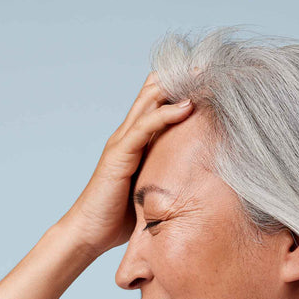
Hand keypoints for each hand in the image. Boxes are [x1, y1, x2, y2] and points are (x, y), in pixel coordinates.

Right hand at [59, 72, 193, 256]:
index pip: (157, 105)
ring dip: (177, 87)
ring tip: (202, 74)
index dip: (179, 89)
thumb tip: (196, 185)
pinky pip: (144, 127)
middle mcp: (127, 136)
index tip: (207, 80)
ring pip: (149, 102)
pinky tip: (187, 106)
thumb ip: (166, 179)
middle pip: (154, 94)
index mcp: (135, 142)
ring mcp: (122, 142)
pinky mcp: (119, 154)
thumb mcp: (150, 192)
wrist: (89, 233)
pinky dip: (166, 114)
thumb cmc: (119, 218)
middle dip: (182, 78)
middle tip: (209, 66)